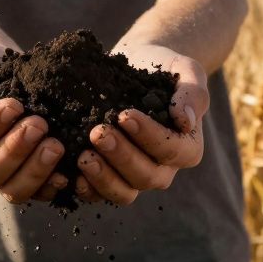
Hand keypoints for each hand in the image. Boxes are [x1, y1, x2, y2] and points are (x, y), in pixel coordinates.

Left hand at [75, 43, 208, 204]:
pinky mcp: (110, 178)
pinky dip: (86, 188)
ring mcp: (135, 178)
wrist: (140, 67)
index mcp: (187, 149)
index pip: (171, 150)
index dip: (148, 136)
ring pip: (123, 192)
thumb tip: (185, 121)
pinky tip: (70, 173)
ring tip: (83, 156)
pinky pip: (99, 194)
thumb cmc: (167, 70)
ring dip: (102, 177)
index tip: (124, 115)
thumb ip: (192, 94)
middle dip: (121, 156)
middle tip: (98, 133)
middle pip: (146, 176)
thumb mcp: (186, 72)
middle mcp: (163, 170)